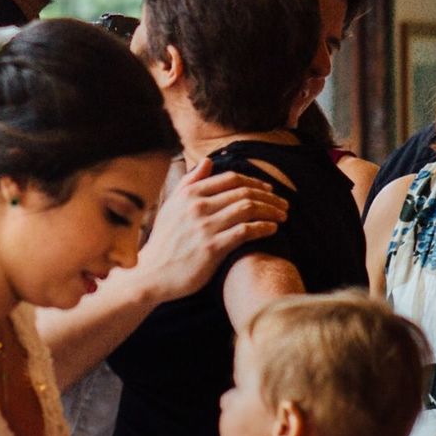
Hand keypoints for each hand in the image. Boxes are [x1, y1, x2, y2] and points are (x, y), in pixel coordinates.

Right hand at [136, 157, 287, 301]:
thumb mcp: (172, 206)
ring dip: (270, 210)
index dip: (254, 182)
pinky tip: (273, 229)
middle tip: (283, 203)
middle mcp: (198, 206)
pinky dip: (263, 227)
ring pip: (247, 209)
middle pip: (243, 192)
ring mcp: (205, 227)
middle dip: (268, 196)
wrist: (152, 274)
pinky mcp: (212, 248)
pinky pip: (245, 231)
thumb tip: (208, 161)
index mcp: (190, 193)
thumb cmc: (164, 241)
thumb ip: (190, 182)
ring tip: (282, 215)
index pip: (231, 179)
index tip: (268, 189)